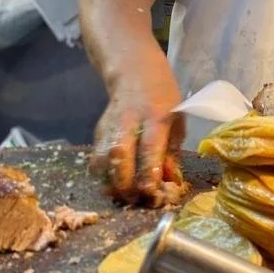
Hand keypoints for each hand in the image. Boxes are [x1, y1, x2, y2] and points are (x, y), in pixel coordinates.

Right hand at [90, 58, 184, 205]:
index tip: (151, 194)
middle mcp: (130, 121)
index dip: (148, 174)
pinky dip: (102, 175)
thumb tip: (169, 182)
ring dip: (110, 182)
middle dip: (125, 183)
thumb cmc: (164, 99)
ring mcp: (111, 125)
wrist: (135, 72)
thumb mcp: (177, 120)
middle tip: (134, 200)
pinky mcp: (98, 130)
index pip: (150, 148)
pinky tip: (112, 183)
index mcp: (157, 116)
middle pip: (120, 155)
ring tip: (122, 195)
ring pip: (102, 158)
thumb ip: (172, 152)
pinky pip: (95, 157)